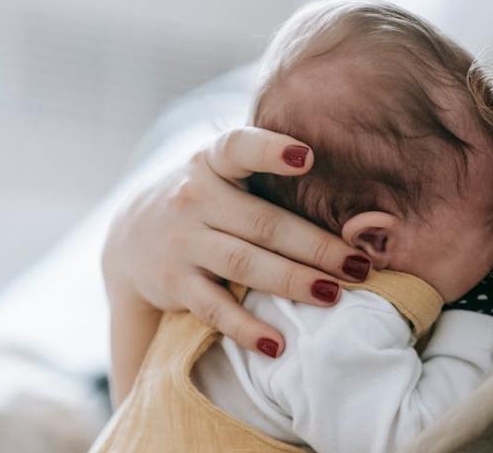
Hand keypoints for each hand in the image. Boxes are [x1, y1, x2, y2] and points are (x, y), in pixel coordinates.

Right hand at [102, 127, 371, 355]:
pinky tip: (278, 344)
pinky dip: (246, 328)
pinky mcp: (175, 282)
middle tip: (359, 265)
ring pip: (243, 263)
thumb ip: (271, 174)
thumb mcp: (226, 172)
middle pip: (264, 223)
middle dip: (315, 246)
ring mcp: (182, 241)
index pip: (239, 148)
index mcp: (213, 162)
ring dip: (291, 282)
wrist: (132, 236)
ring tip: (333, 296)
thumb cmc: (209, 199)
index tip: (307, 156)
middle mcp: (194, 198)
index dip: (270, 151)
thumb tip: (355, 203)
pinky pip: (214, 308)